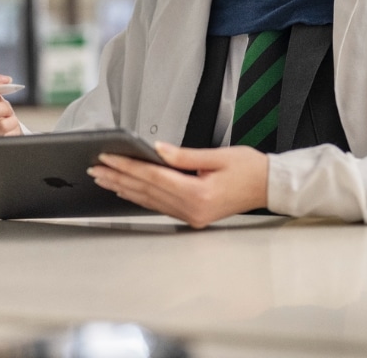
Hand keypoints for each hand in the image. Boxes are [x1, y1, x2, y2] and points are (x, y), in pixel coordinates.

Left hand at [87, 142, 268, 228]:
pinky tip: (128, 189)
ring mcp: (192, 216)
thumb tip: (155, 149)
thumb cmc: (249, 168)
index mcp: (198, 193)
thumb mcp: (218, 156)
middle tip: (96, 167)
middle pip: (147, 191)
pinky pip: (160, 206)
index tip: (108, 157)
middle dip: (118, 178)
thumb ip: (184, 155)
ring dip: (125, 188)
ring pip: (149, 201)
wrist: (270, 186)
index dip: (128, 166)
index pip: (153, 177)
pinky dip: (141, 196)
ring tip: (105, 178)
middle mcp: (192, 209)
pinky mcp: (193, 216)